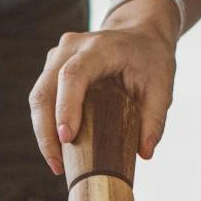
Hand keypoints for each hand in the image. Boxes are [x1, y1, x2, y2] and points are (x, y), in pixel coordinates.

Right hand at [28, 0, 179, 168]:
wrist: (139, 34)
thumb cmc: (150, 59)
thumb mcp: (162, 85)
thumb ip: (155, 118)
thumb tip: (145, 153)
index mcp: (99, 47)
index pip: (73, 75)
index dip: (66, 107)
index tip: (67, 139)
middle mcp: (71, 47)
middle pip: (45, 90)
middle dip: (46, 131)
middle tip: (58, 166)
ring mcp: (57, 57)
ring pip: (38, 97)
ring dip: (42, 133)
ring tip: (57, 164)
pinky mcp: (52, 70)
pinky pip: (42, 100)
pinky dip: (46, 126)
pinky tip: (57, 150)